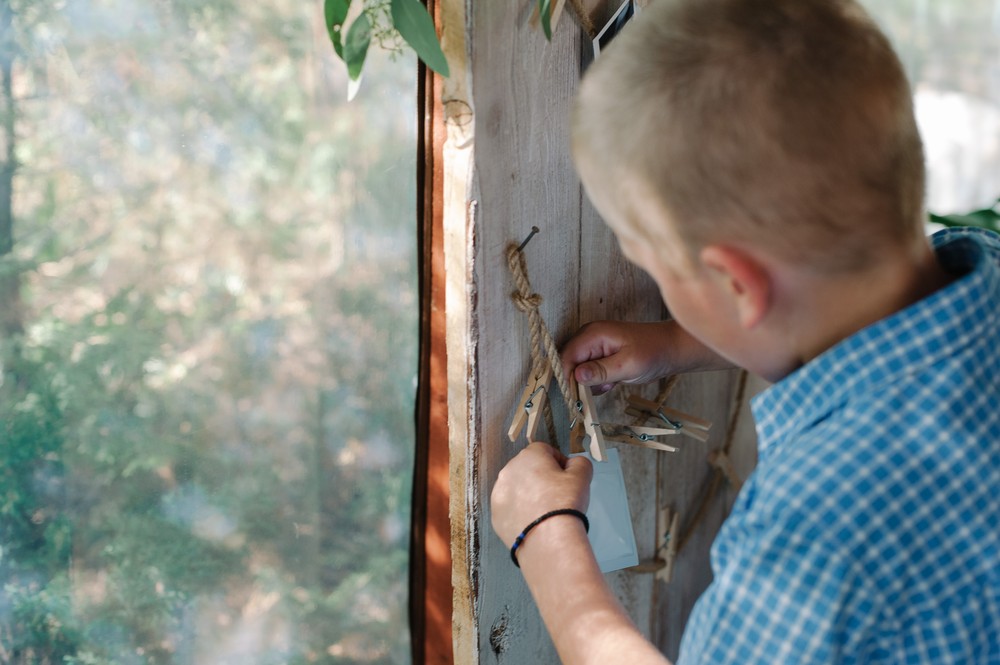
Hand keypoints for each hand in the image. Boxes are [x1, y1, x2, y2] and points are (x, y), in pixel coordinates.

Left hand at [491, 442, 592, 547]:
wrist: (548, 539)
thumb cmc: (565, 501)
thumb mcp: (582, 476)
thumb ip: (580, 462)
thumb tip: (573, 464)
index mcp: (529, 456)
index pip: (545, 450)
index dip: (558, 462)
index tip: (568, 478)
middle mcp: (508, 470)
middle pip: (528, 468)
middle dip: (542, 477)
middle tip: (557, 495)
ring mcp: (498, 493)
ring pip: (516, 488)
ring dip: (528, 494)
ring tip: (544, 511)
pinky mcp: (495, 515)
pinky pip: (510, 508)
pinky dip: (520, 511)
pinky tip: (533, 522)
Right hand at [562, 320, 729, 394]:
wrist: (672, 350)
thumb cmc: (653, 353)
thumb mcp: (628, 365)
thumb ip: (601, 370)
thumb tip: (576, 375)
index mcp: (593, 334)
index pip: (566, 357)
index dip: (566, 378)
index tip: (574, 397)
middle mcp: (589, 338)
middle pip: (569, 364)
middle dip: (580, 382)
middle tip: (599, 390)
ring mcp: (594, 346)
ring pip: (579, 371)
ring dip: (591, 383)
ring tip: (612, 383)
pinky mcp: (600, 356)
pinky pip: (589, 372)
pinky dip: (599, 382)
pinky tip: (614, 382)